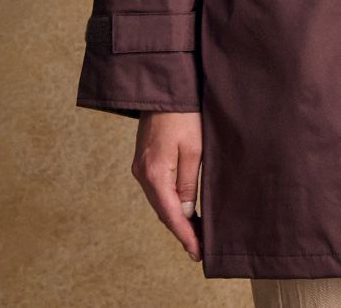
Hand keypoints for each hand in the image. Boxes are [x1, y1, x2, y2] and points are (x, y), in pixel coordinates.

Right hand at [132, 111, 203, 261]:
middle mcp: (142, 174)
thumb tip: (184, 213)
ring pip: (159, 201)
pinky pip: (157, 189)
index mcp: (154, 174)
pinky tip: (182, 207)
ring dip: (175, 217)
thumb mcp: (194, 149)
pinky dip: (169, 202)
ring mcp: (140, 167)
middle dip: (181, 230)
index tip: (198, 253)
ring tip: (195, 232)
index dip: (185, 236)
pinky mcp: (144, 160)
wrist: (164, 87)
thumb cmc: (184, 115)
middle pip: (162, 211)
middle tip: (200, 248)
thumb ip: (189, 184)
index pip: (170, 215)